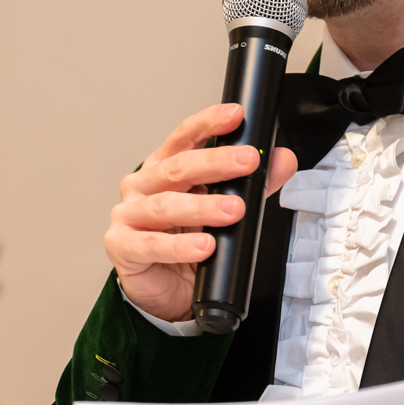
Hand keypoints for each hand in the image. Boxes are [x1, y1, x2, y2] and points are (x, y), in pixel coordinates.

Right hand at [105, 103, 298, 323]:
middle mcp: (142, 185)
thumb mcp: (222, 208)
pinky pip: (151, 244)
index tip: (235, 116)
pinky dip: (180, 246)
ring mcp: (128, 215)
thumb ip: (252, 185)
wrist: (166, 288)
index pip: (185, 138)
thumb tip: (282, 161)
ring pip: (165, 206)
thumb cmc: (186, 242)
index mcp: (164, 168)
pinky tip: (204, 246)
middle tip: (248, 161)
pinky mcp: (121, 246)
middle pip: (177, 168)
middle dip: (215, 162)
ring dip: (202, 207)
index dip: (208, 124)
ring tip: (232, 210)